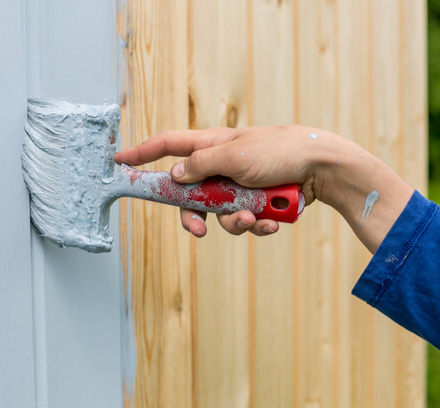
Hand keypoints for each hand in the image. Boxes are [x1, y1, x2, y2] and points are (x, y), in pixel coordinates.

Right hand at [114, 126, 329, 236]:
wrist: (320, 168)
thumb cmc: (279, 150)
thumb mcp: (234, 155)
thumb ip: (200, 165)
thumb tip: (174, 175)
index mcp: (210, 146)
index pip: (167, 146)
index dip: (142, 154)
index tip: (119, 161)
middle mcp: (220, 167)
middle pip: (189, 196)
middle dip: (193, 216)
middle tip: (198, 229)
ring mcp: (237, 186)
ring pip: (218, 214)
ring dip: (234, 221)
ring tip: (253, 216)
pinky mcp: (254, 202)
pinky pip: (244, 221)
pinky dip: (256, 224)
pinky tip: (270, 222)